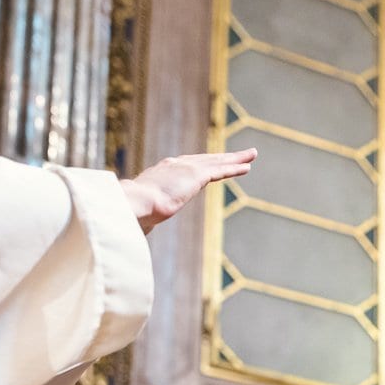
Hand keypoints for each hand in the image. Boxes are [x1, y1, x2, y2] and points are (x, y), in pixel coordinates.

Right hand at [119, 149, 256, 233]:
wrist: (134, 202)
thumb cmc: (132, 210)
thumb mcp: (142, 212)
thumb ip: (147, 217)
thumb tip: (141, 230)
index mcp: (162, 172)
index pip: (187, 166)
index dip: (203, 164)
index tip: (213, 162)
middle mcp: (175, 165)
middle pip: (206, 159)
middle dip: (223, 157)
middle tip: (239, 155)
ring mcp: (186, 168)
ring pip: (217, 161)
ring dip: (235, 158)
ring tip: (251, 155)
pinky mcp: (196, 175)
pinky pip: (220, 170)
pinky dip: (235, 168)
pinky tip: (247, 167)